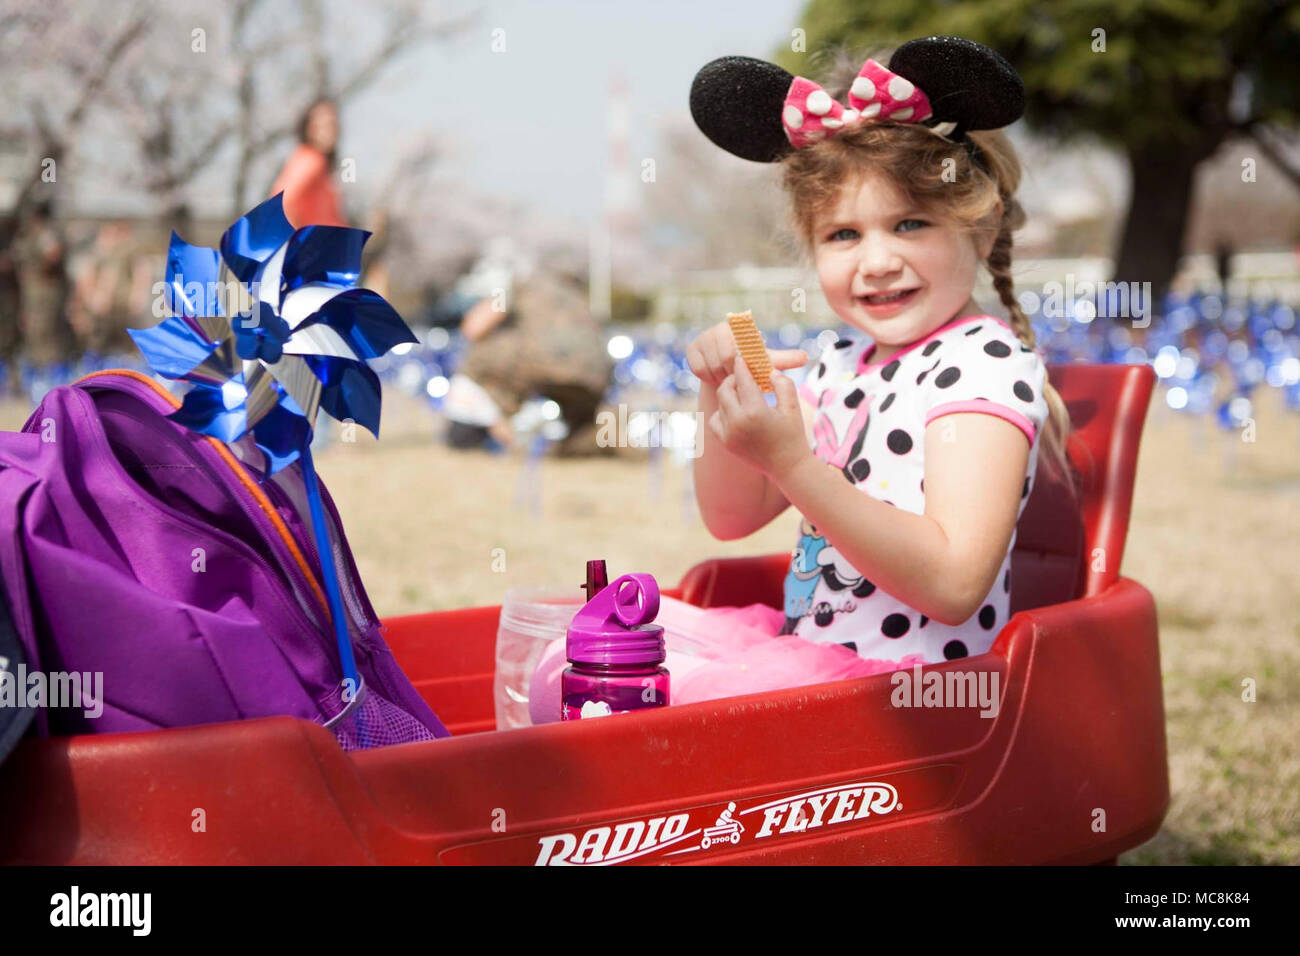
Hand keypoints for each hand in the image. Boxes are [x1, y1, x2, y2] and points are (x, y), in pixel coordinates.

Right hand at [686, 320, 806, 390]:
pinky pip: (698, 368)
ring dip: (719, 377)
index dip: (740, 366)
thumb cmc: (751, 369)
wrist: (729, 375)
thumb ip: (784, 360)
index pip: (737, 349)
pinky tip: (715, 377)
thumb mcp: (766, 365)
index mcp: (738, 328)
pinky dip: (707, 377)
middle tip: (736, 379)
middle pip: (722, 357)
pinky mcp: (691, 349)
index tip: (744, 373)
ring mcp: (703, 338)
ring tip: (727, 378)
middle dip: (730, 374)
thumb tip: (805, 357)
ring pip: (709, 364)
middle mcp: (718, 329)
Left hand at [709, 354, 812, 481]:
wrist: (787, 467)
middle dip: (732, 379)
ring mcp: (729, 435)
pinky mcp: (725, 443)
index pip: (742, 380)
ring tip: (741, 392)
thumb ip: (783, 384)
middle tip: (742, 375)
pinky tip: (735, 411)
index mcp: (755, 411)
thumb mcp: (793, 407)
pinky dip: (722, 412)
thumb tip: (769, 371)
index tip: (741, 357)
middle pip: (725, 390)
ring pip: (720, 404)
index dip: (741, 366)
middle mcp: (738, 423)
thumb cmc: (793, 435)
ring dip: (728, 395)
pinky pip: (716, 420)